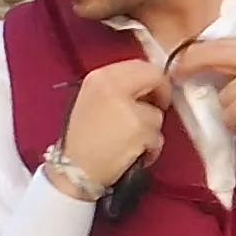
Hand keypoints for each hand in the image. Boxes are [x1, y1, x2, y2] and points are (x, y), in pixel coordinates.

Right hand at [58, 59, 169, 187]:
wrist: (74, 171)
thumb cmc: (82, 141)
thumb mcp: (92, 102)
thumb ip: (119, 89)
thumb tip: (148, 87)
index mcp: (99, 78)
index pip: (139, 65)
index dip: (152, 78)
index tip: (152, 92)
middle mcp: (112, 86)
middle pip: (154, 78)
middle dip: (162, 94)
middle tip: (156, 109)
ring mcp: (127, 107)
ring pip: (157, 113)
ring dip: (151, 129)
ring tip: (132, 140)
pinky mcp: (139, 128)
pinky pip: (158, 136)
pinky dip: (151, 147)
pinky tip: (133, 152)